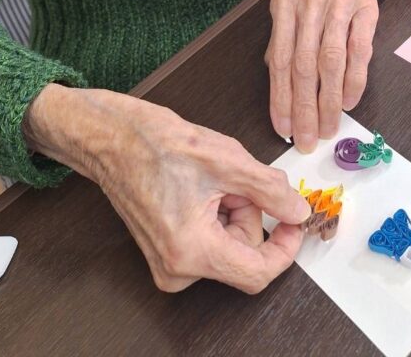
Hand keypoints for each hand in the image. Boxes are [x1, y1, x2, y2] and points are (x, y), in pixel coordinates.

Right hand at [23, 85, 310, 292]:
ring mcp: (169, 263)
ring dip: (233, 209)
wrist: (112, 139)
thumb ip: (271, 190)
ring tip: (211, 177)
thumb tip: (298, 211)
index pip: (257, 273)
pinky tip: (200, 186)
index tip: (294, 221)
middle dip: (249, 212)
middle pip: (243, 252)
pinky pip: (210, 240)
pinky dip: (217, 212)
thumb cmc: (156, 144)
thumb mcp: (228, 160)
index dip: (285, 247)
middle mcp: (177, 268)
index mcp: (192, 251)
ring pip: (229, 243)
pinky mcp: (167, 252)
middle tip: (235, 178)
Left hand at [266, 0, 380, 151]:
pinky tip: (348, 103)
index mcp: (285, 0)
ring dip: (329, 101)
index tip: (283, 128)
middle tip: (306, 139)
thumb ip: (281, 38)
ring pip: (331, 62)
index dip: (280, 97)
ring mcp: (339, 3)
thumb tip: (278, 86)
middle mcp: (310, 0)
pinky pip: (359, 52)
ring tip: (327, 129)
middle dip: (304, 108)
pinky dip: (354, 82)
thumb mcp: (289, 2)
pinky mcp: (366, 8)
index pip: (279, 58)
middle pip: (304, 64)